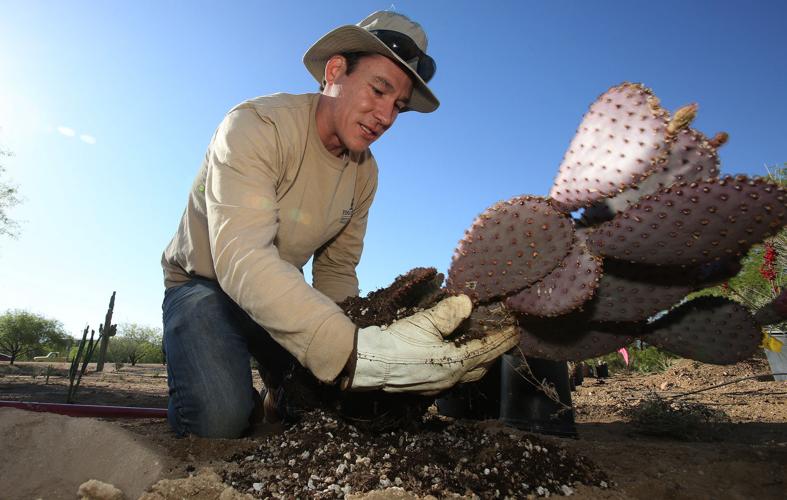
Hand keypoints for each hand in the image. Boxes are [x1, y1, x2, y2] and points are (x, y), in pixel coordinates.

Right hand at [340, 295, 519, 394]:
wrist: (366, 363)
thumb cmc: (396, 341)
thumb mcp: (423, 321)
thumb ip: (449, 313)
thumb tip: (468, 303)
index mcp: (455, 364)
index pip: (489, 349)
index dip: (504, 336)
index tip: (516, 326)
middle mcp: (451, 379)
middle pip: (483, 365)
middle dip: (496, 349)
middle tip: (504, 333)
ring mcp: (438, 386)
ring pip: (470, 373)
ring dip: (480, 358)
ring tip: (485, 343)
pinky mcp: (426, 387)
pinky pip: (455, 376)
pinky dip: (464, 364)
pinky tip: (459, 354)